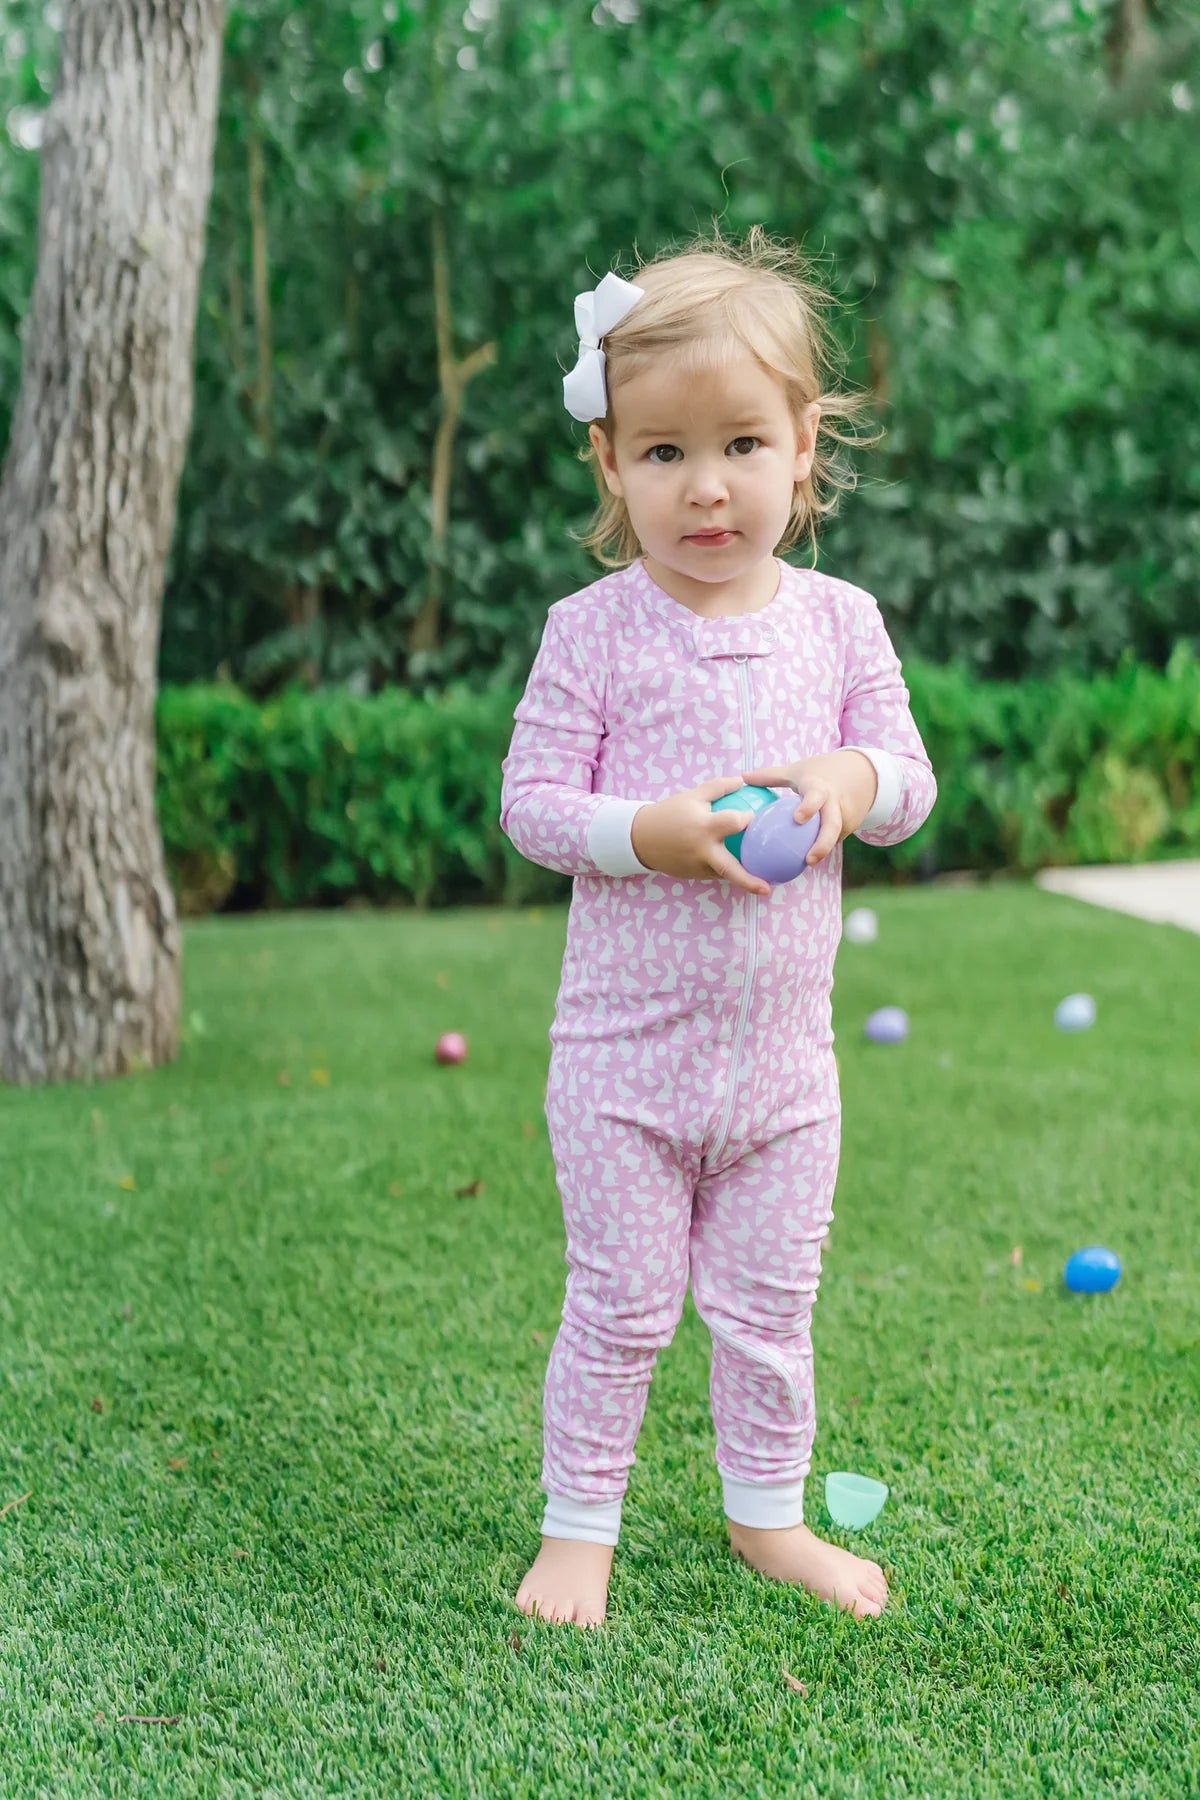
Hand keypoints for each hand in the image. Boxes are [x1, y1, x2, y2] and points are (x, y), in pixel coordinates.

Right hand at [631, 776, 772, 896]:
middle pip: (730, 869)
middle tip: (768, 890)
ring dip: (742, 877)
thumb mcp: (693, 796)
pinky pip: (715, 872)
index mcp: (704, 828)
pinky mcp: (693, 875)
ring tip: (762, 881)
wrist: (639, 837)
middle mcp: (702, 851)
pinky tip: (740, 867)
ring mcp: (697, 867)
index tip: (757, 817)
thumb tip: (742, 781)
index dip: (749, 819)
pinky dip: (725, 869)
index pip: (735, 823)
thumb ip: (719, 787)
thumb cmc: (669, 813)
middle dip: (750, 881)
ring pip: (725, 873)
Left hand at [739, 751, 877, 867]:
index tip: (798, 819)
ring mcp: (845, 817)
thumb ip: (770, 776)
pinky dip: (822, 849)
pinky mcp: (849, 827)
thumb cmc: (819, 773)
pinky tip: (806, 861)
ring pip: (834, 837)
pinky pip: (834, 841)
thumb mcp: (796, 771)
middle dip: (823, 844)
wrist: (859, 774)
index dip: (809, 807)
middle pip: (832, 826)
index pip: (816, 797)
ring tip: (807, 864)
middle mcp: (835, 803)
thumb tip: (743, 777)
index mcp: (820, 788)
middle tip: (809, 860)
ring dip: (823, 851)